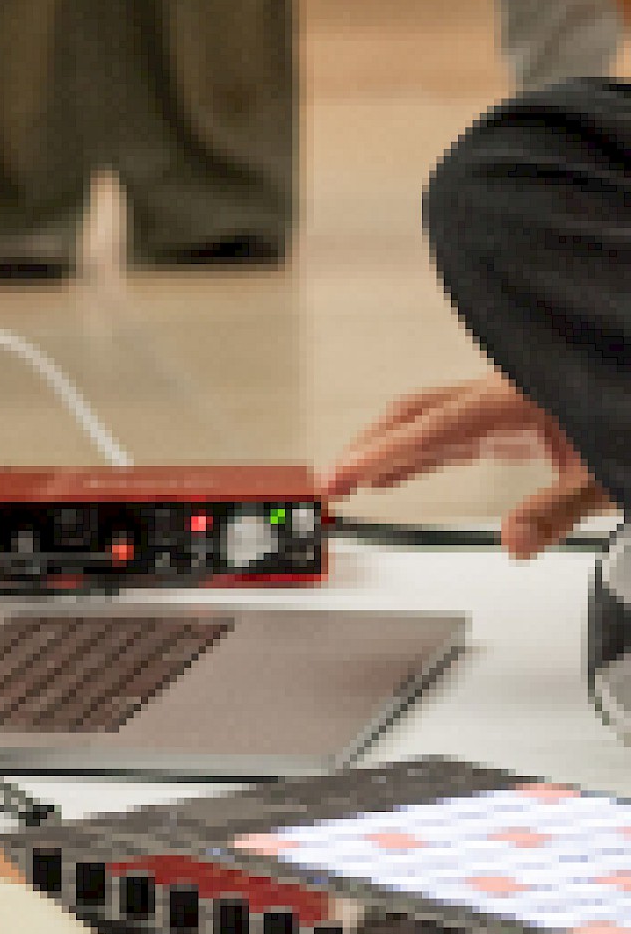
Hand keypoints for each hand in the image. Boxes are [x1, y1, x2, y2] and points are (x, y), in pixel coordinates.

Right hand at [327, 375, 610, 555]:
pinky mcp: (510, 413)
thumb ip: (555, 510)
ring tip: (352, 479)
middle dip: (369, 445)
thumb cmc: (624, 417)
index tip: (347, 473)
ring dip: (388, 446)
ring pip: (428, 418)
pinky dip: (420, 449)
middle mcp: (499, 393)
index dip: (385, 452)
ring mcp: (501, 399)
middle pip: (417, 414)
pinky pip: (452, 428)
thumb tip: (512, 541)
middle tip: (331, 480)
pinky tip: (403, 470)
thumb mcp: (600, 475)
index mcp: (513, 398)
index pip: (434, 429)